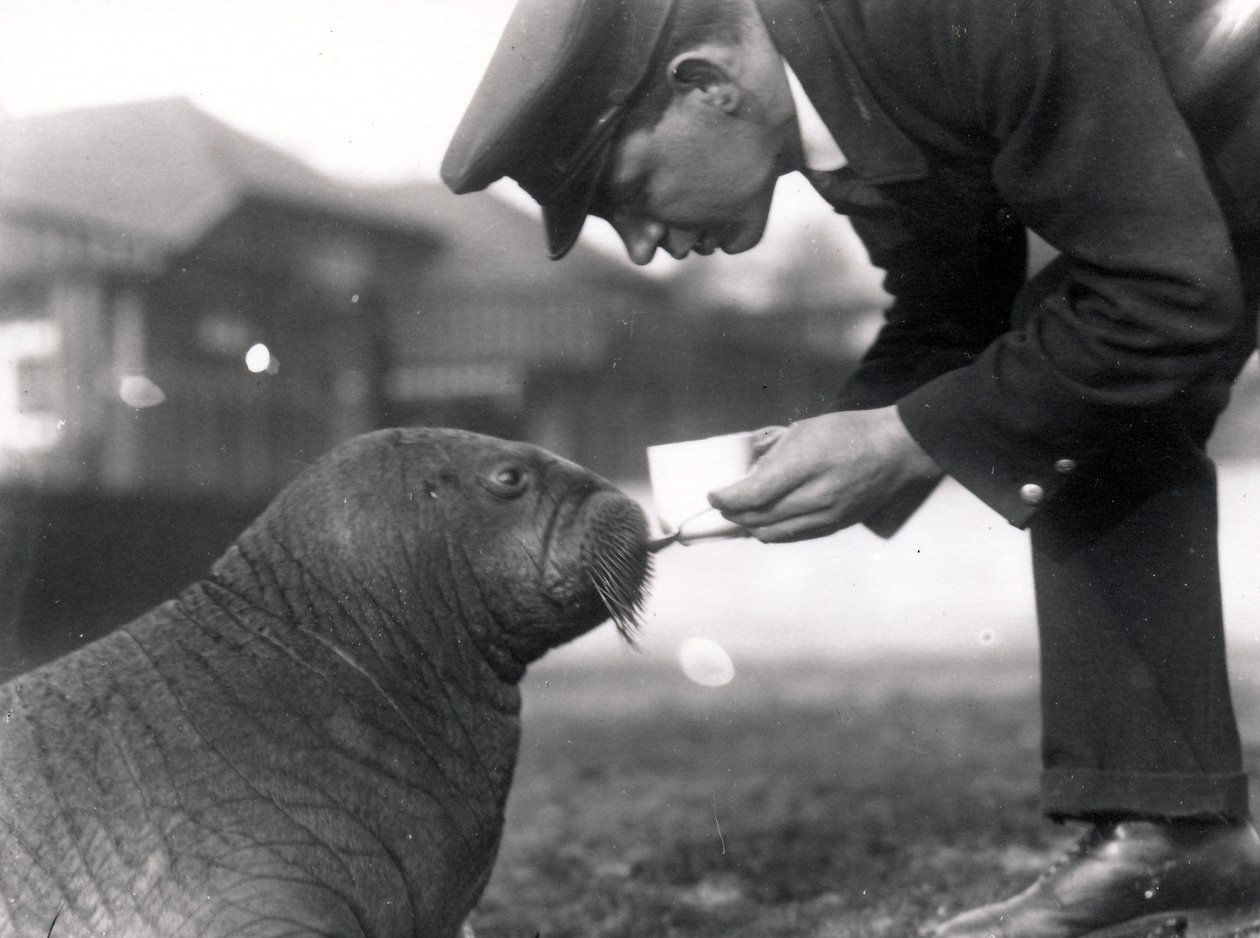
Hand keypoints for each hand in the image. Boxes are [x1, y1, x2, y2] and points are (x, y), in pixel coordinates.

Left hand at [708, 408, 942, 542]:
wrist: (896, 451)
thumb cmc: (849, 432)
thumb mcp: (804, 430)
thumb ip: (772, 454)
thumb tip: (745, 474)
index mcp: (807, 464)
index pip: (755, 494)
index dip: (727, 499)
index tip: (713, 495)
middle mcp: (817, 495)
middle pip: (759, 517)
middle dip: (733, 513)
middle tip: (722, 505)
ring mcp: (828, 516)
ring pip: (774, 533)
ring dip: (749, 526)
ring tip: (738, 515)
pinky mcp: (836, 526)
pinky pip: (794, 537)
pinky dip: (772, 532)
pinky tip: (763, 522)